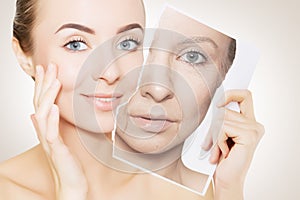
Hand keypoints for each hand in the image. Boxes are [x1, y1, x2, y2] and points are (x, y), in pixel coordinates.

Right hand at [31, 64, 87, 199]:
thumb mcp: (57, 142)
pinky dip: (52, 119)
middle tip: (49, 66)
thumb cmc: (66, 163)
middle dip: (44, 84)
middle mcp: (44, 132)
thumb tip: (35, 116)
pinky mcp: (56, 150)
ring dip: (48, 97)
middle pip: (40, 104)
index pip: (41, 102)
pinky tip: (56, 107)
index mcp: (45, 129)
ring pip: (43, 115)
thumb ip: (47, 127)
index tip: (45, 69)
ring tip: (54, 81)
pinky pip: (51, 132)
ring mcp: (49, 141)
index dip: (41, 85)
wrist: (70, 184)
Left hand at [203, 90, 263, 198]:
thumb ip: (221, 119)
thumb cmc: (221, 158)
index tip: (217, 101)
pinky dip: (217, 140)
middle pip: (225, 108)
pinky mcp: (249, 136)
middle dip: (211, 125)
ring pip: (222, 117)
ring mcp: (254, 129)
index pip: (245, 95)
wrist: (227, 179)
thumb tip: (213, 103)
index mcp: (249, 121)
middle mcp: (255, 124)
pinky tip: (222, 153)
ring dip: (212, 135)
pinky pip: (223, 127)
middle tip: (209, 142)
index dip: (230, 93)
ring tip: (215, 149)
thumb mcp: (219, 134)